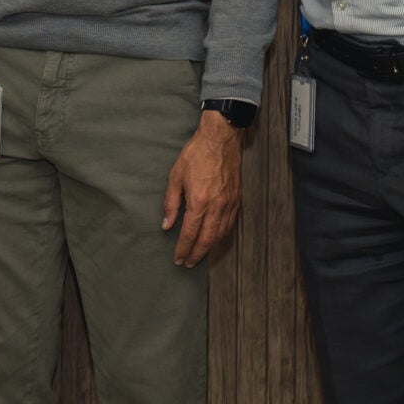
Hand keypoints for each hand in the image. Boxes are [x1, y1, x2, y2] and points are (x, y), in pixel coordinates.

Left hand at [162, 112, 241, 266]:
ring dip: (209, 248)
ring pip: (220, 235)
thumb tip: (167, 224)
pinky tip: (214, 239)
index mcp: (199, 201)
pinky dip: (221, 236)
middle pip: (207, 240)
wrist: (221, 139)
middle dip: (196, 255)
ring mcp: (228, 204)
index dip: (183, 249)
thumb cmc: (197, 154)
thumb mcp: (176, 176)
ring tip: (199, 255)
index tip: (178, 259)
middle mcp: (216, 206)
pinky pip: (229, 225)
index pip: (190, 234)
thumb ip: (171, 203)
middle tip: (188, 263)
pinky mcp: (236, 200)